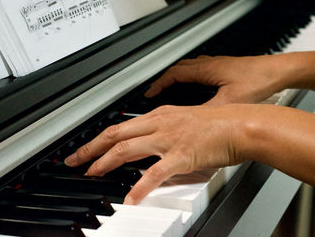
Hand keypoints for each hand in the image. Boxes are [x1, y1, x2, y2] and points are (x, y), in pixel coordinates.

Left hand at [64, 104, 256, 204]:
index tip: (88, 146)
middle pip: (116, 134)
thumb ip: (167, 133)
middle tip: (74, 159)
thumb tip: (155, 147)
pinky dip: (139, 187)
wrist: (240, 125)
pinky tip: (130, 198)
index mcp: (161, 115)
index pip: (122, 125)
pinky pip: (154, 173)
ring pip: (127, 149)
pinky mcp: (182, 156)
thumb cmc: (219, 123)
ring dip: (104, 163)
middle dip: (91, 147)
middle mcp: (161, 124)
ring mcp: (169, 139)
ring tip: (91, 174)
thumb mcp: (186, 122)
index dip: (101, 137)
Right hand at [144, 54, 292, 104]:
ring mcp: (218, 64)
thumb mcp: (230, 101)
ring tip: (172, 88)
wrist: (279, 71)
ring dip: (178, 76)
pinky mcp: (227, 68)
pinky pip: (201, 69)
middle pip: (179, 68)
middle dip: (165, 80)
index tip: (149, 93)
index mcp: (206, 69)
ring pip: (190, 67)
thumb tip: (191, 122)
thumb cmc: (259, 80)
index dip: (159, 84)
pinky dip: (192, 77)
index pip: (174, 74)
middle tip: (156, 91)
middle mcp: (210, 63)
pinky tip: (199, 87)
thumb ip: (209, 111)